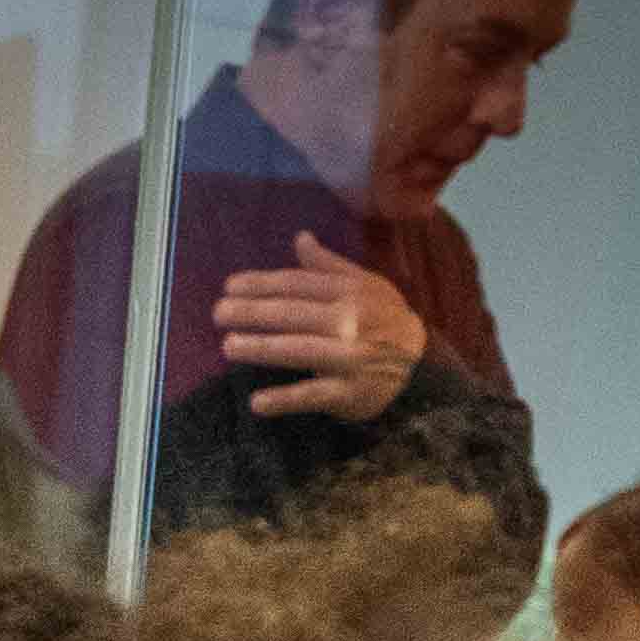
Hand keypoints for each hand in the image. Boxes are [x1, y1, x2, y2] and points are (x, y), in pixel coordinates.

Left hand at [215, 231, 425, 423]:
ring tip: (229, 347)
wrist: (421, 362)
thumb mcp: (365, 284)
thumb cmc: (383, 318)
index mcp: (349, 291)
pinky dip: (284, 399)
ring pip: (299, 351)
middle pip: (293, 315)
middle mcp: (349, 321)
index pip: (297, 285)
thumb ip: (329, 266)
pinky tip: (256, 402)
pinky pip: (312, 395)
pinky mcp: (348, 392)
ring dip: (262, 349)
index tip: (229, 286)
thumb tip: (300, 238)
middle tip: (218, 314)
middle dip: (253, 313)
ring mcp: (348, 358)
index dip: (262, 284)